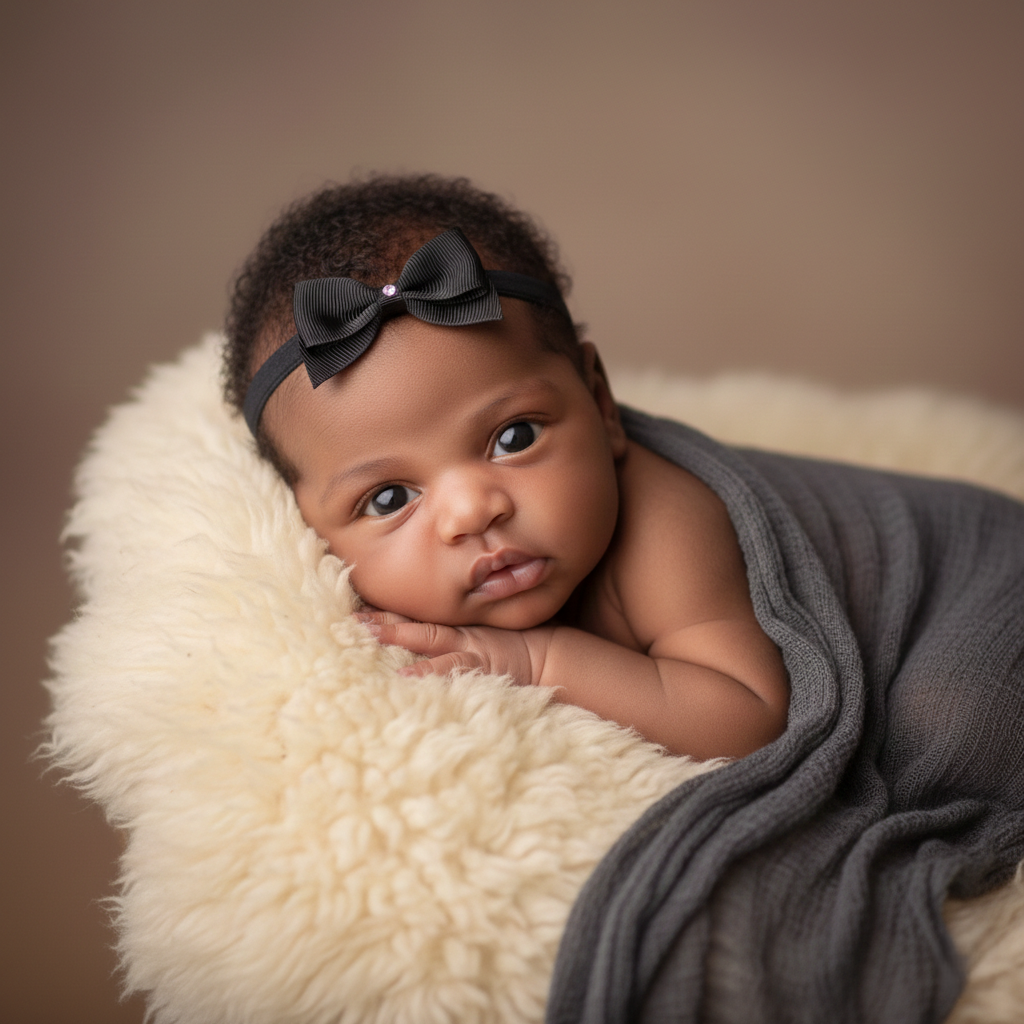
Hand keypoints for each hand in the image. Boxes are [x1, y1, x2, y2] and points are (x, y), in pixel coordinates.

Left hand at [354, 609, 548, 685]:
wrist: (549, 656)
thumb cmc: (513, 648)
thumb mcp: (480, 636)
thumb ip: (453, 635)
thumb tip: (419, 642)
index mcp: (453, 626)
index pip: (412, 616)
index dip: (383, 612)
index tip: (351, 607)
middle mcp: (456, 632)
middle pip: (411, 622)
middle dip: (379, 620)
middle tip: (347, 618)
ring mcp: (466, 647)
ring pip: (424, 637)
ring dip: (394, 634)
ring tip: (365, 634)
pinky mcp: (478, 664)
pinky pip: (449, 667)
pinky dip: (426, 670)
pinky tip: (403, 676)